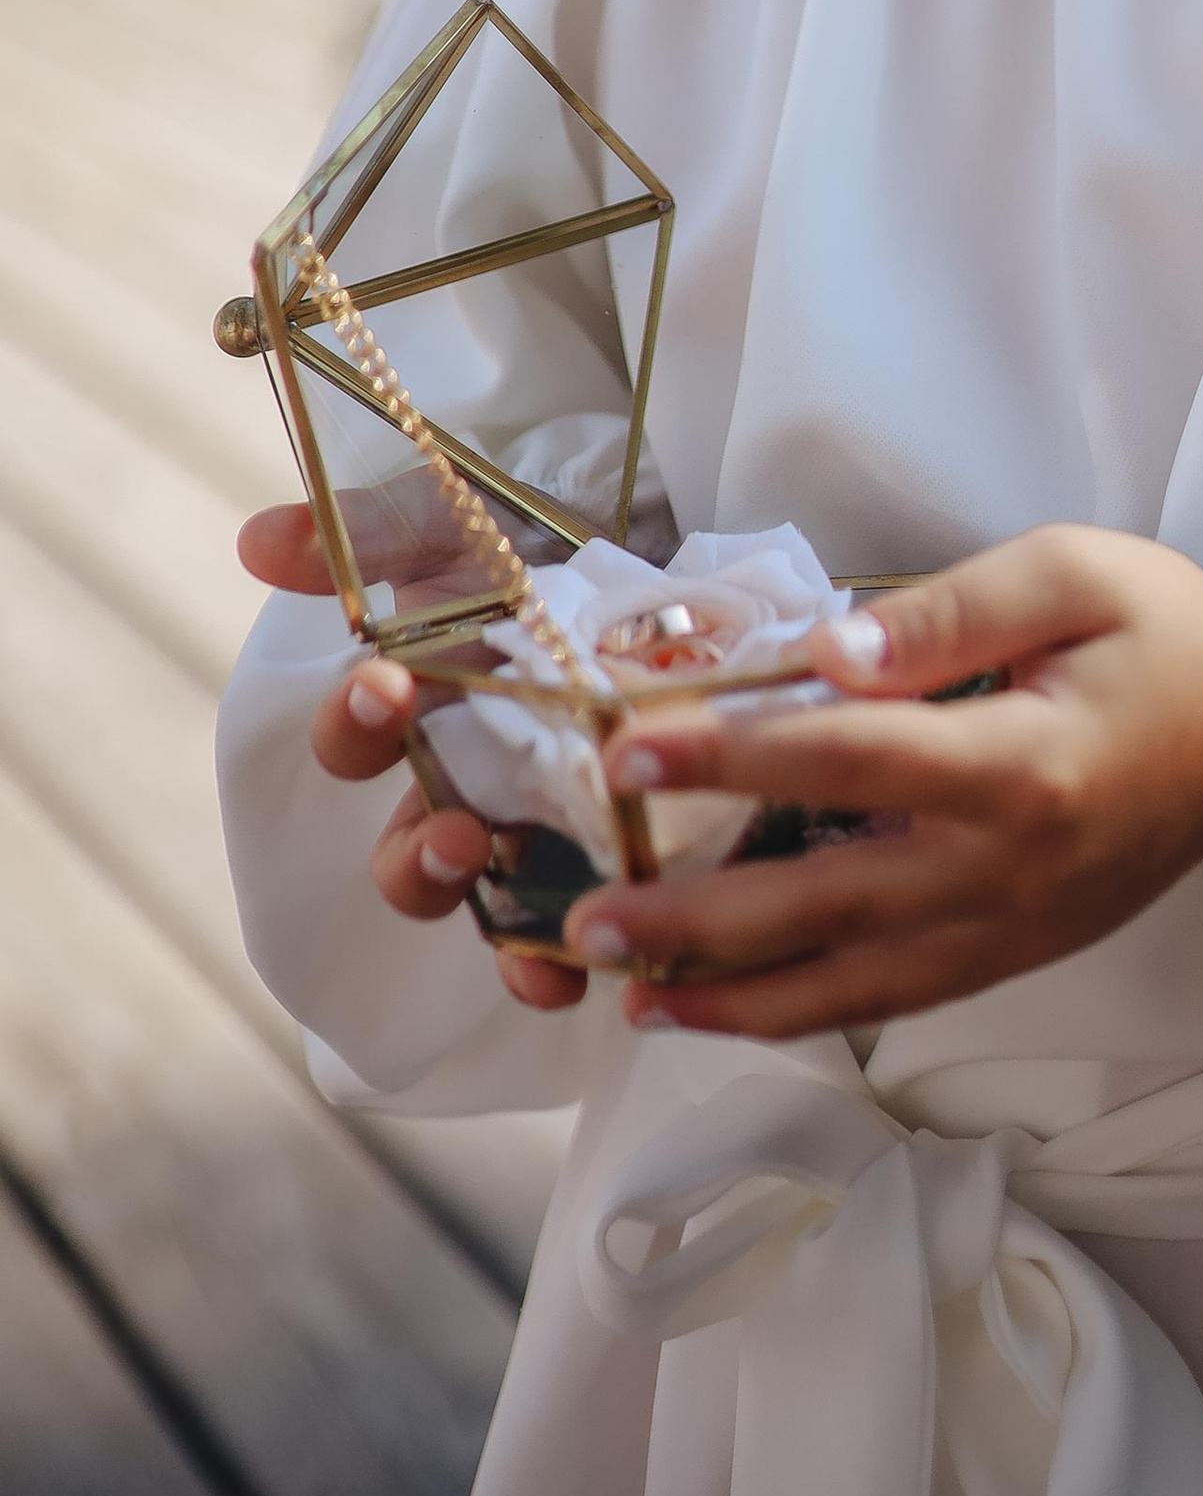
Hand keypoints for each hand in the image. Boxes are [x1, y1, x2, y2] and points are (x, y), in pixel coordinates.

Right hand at [236, 506, 585, 1012]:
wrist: (649, 555)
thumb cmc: (529, 545)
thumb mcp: (458, 523)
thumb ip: (370, 530)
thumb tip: (260, 541)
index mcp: (414, 710)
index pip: (355, 738)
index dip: (358, 722)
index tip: (385, 689)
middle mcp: (456, 783)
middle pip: (405, 855)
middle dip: (416, 857)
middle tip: (457, 835)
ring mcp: (523, 829)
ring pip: (477, 904)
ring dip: (487, 917)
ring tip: (523, 924)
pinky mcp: (597, 854)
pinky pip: (563, 930)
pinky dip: (554, 963)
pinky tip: (568, 972)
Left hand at [558, 525, 1202, 1042]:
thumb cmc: (1167, 631)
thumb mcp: (1074, 572)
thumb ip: (951, 611)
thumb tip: (829, 650)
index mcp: (1021, 762)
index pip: (846, 760)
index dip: (730, 755)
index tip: (628, 747)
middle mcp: (1006, 869)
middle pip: (822, 903)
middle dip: (691, 917)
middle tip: (580, 917)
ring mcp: (1008, 930)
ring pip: (843, 981)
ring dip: (723, 992)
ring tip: (618, 986)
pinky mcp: (1011, 957)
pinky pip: (886, 999)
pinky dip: (794, 1012)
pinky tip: (717, 1007)